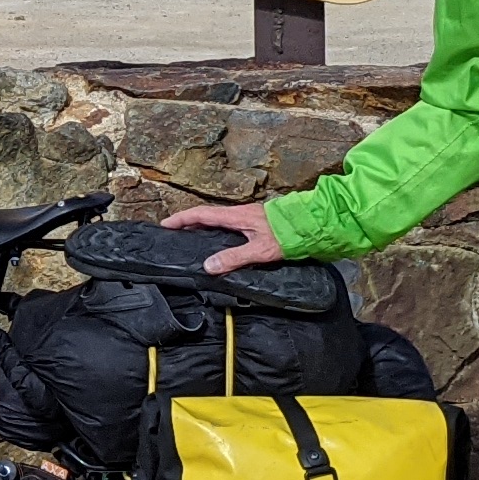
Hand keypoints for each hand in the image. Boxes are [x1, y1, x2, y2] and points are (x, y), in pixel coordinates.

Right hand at [163, 200, 285, 274]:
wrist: (312, 224)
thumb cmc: (288, 234)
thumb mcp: (260, 250)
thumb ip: (234, 258)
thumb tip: (208, 266)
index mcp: (236, 216)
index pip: (201, 214)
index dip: (181, 219)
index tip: (165, 225)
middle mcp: (239, 214)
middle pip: (206, 216)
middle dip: (188, 223)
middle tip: (174, 233)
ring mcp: (248, 217)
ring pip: (218, 220)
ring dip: (202, 227)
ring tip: (191, 238)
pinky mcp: (256, 223)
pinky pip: (229, 225)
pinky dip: (216, 231)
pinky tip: (219, 242)